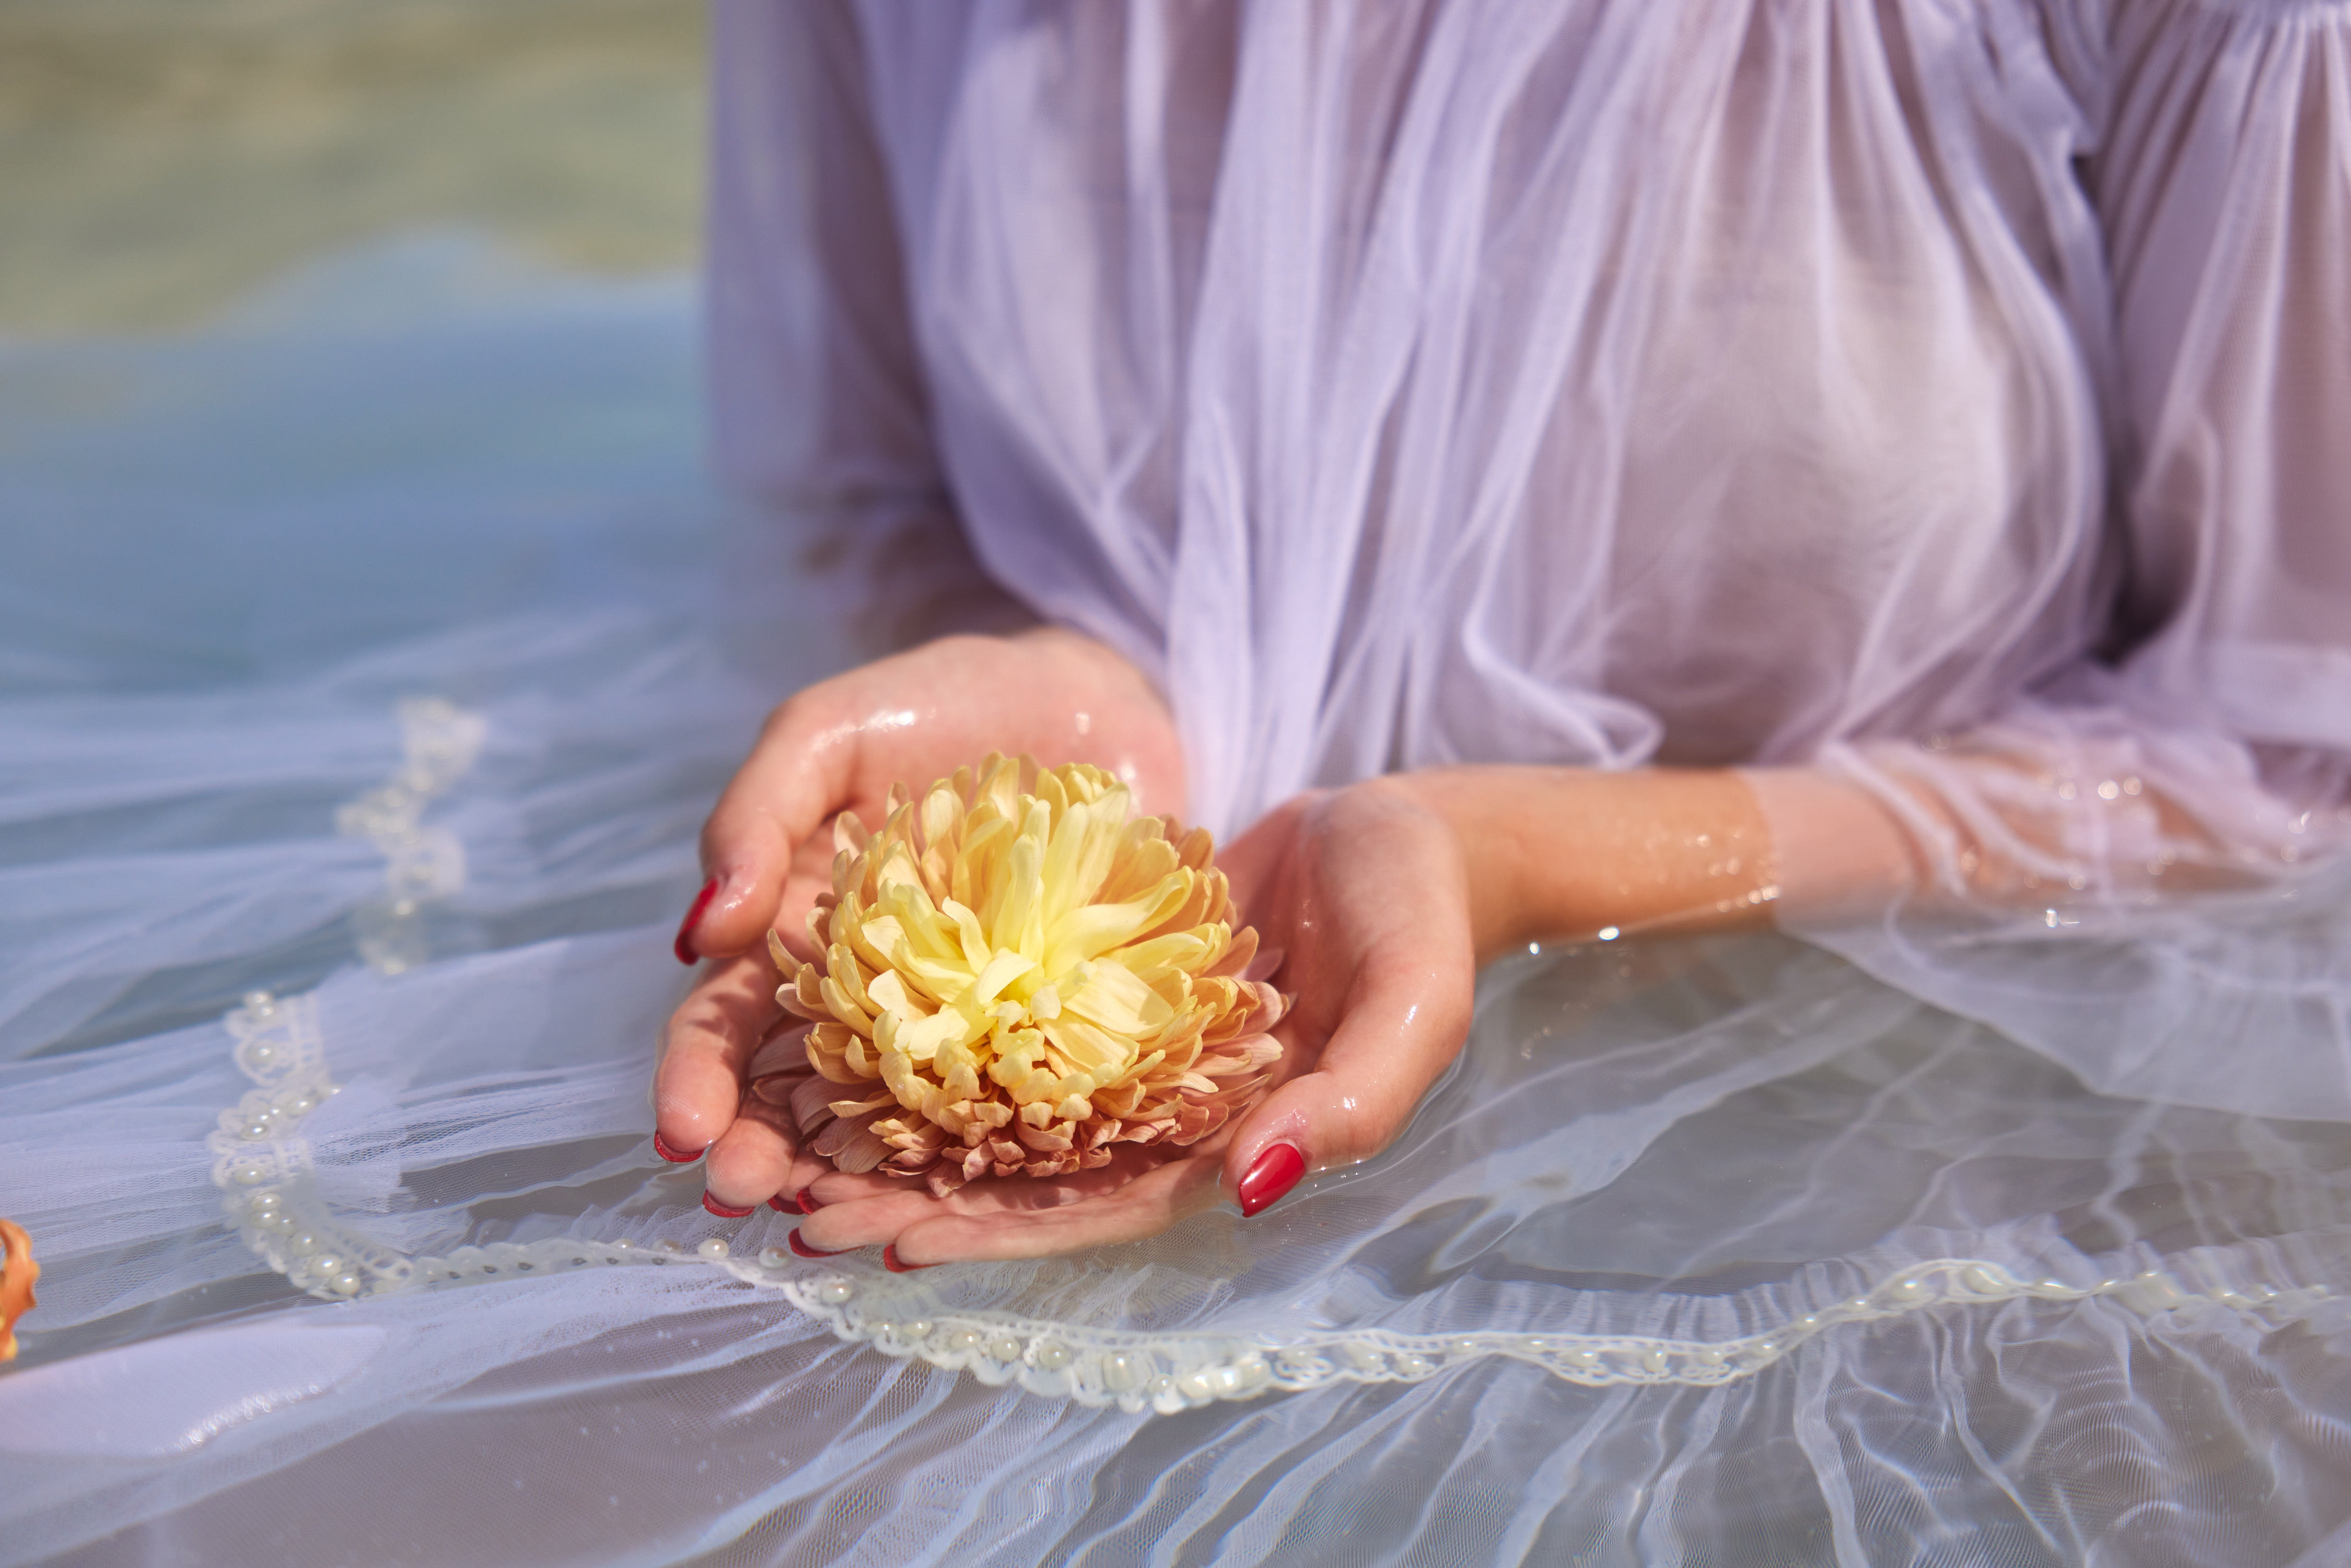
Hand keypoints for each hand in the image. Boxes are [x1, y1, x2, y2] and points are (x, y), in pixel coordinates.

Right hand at [655, 629, 1185, 1205]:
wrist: (1096, 703)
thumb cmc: (947, 705)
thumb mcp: (832, 732)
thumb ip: (759, 810)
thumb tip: (703, 926)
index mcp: (798, 934)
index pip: (728, 1020)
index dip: (697, 1078)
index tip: (686, 1131)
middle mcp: (870, 998)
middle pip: (797, 1094)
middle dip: (760, 1151)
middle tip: (747, 1194)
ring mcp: (961, 1026)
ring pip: (890, 1126)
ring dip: (850, 1182)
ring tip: (827, 1225)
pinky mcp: (1049, 1036)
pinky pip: (1004, 1113)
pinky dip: (970, 1168)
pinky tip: (943, 1215)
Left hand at [783, 776, 1478, 1262]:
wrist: (1418, 832)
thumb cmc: (1423, 919)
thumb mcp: (1411, 1008)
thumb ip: (1348, 1104)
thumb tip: (1252, 1189)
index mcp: (1230, 1143)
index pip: (1096, 1211)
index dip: (997, 1236)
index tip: (891, 1244)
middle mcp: (1168, 1113)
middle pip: (1028, 1175)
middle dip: (918, 1200)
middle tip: (797, 1208)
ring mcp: (1134, 1049)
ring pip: (1003, 1107)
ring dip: (905, 1132)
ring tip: (793, 1147)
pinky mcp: (1111, 982)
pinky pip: (1013, 1022)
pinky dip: (940, 1042)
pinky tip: (854, 1041)